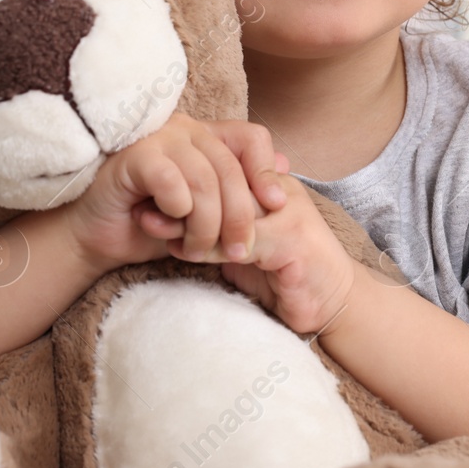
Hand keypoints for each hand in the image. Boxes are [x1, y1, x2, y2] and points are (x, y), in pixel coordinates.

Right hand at [59, 112, 282, 273]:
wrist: (97, 240)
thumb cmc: (152, 226)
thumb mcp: (206, 214)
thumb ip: (239, 195)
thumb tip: (286, 171)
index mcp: (205, 137)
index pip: (251, 137)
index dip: (266, 169)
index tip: (276, 205)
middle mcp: (184, 129)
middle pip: (231, 167)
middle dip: (240, 216)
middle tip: (238, 251)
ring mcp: (157, 139)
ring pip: (204, 179)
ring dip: (206, 225)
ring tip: (197, 250)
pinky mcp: (133, 157)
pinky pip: (172, 182)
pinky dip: (177, 211)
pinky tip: (165, 226)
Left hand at [139, 154, 360, 337]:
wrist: (330, 304)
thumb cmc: (282, 274)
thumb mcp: (241, 242)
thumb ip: (213, 223)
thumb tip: (163, 212)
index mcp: (270, 182)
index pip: (224, 164)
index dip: (184, 172)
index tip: (145, 182)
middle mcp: (281, 190)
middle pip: (222, 179)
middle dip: (178, 189)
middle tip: (137, 197)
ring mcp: (290, 212)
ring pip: (229, 207)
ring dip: (185, 217)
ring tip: (147, 222)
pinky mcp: (293, 241)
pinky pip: (241, 240)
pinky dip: (208, 246)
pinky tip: (180, 252)